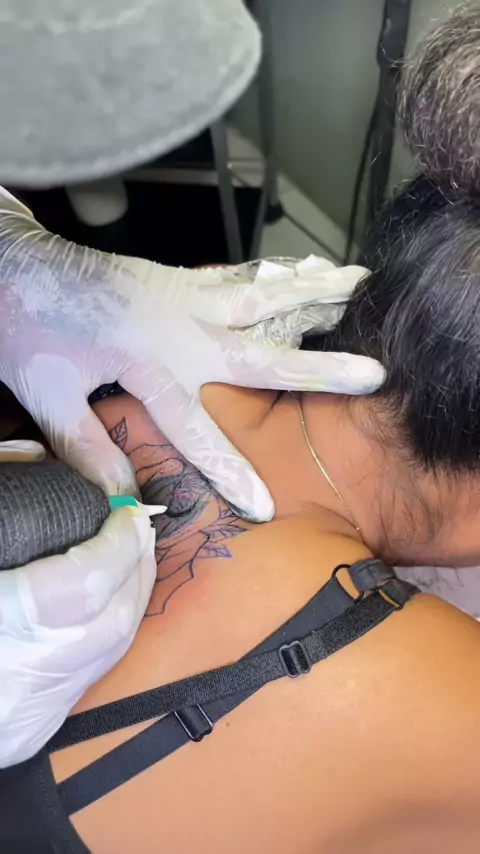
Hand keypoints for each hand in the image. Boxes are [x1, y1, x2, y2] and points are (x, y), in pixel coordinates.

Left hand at [0, 189, 383, 520]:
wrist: (14, 262)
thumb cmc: (26, 327)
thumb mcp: (47, 394)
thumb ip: (88, 446)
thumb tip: (125, 495)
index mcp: (146, 359)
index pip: (197, 428)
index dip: (230, 469)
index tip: (264, 505)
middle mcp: (178, 326)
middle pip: (259, 354)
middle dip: (319, 370)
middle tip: (372, 372)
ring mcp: (181, 295)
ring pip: (260, 298)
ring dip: (313, 295)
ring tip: (359, 285)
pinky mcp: (176, 279)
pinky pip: (237, 276)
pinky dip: (276, 275)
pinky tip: (305, 270)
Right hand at [0, 461, 155, 765]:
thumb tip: (33, 457)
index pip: (80, 587)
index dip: (114, 543)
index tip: (125, 509)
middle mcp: (13, 681)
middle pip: (111, 622)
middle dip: (135, 564)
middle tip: (136, 522)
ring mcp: (25, 716)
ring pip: (110, 652)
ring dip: (131, 594)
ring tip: (131, 551)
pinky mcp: (29, 731)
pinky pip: (90, 673)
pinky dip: (108, 628)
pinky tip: (108, 596)